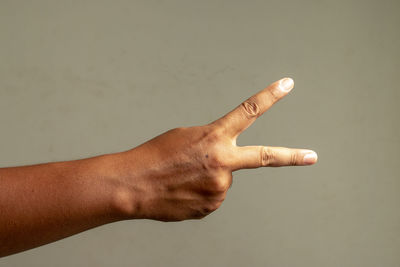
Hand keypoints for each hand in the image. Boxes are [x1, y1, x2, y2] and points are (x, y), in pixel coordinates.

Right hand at [119, 77, 317, 220]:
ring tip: (185, 178)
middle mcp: (223, 163)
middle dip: (291, 156)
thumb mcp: (186, 137)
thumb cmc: (156, 156)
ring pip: (225, 180)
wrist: (133, 185)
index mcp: (214, 137)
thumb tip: (229, 169)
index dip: (269, 96)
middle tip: (312, 156)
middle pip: (263, 157)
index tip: (287, 84)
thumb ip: (214, 146)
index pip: (248, 111)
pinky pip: (213, 196)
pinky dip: (202, 192)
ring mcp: (220, 188)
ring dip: (210, 177)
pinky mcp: (212, 206)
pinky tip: (185, 190)